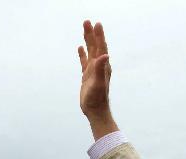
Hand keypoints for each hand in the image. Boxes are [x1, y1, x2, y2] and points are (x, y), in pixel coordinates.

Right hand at [78, 20, 117, 138]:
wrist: (95, 110)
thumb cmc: (97, 99)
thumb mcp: (99, 83)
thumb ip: (101, 68)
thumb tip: (105, 55)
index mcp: (102, 66)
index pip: (101, 47)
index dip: (99, 36)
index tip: (96, 24)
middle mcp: (99, 66)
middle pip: (95, 46)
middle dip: (92, 34)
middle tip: (87, 21)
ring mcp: (93, 70)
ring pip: (90, 51)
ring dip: (87, 40)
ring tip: (84, 28)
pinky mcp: (87, 76)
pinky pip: (84, 61)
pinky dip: (82, 54)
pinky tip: (80, 48)